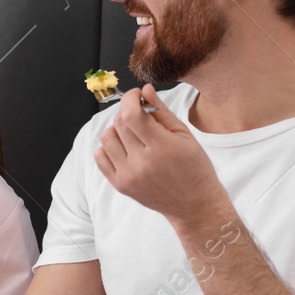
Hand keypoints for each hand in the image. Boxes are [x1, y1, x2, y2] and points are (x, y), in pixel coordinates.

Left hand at [94, 85, 226, 225]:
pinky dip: (108, 147)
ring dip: (117, 129)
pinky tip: (124, 147)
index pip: (132, 115)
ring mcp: (128, 175)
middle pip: (119, 124)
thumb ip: (162, 111)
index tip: (136, 94)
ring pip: (106, 138)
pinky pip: (100, 157)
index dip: (130, 98)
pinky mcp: (120, 185)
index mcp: (161, 148)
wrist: (193, 204)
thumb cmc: (194, 168)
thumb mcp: (184, 135)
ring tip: (133, 132)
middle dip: (127, 111)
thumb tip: (144, 90)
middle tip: (138, 112)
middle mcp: (141, 163)